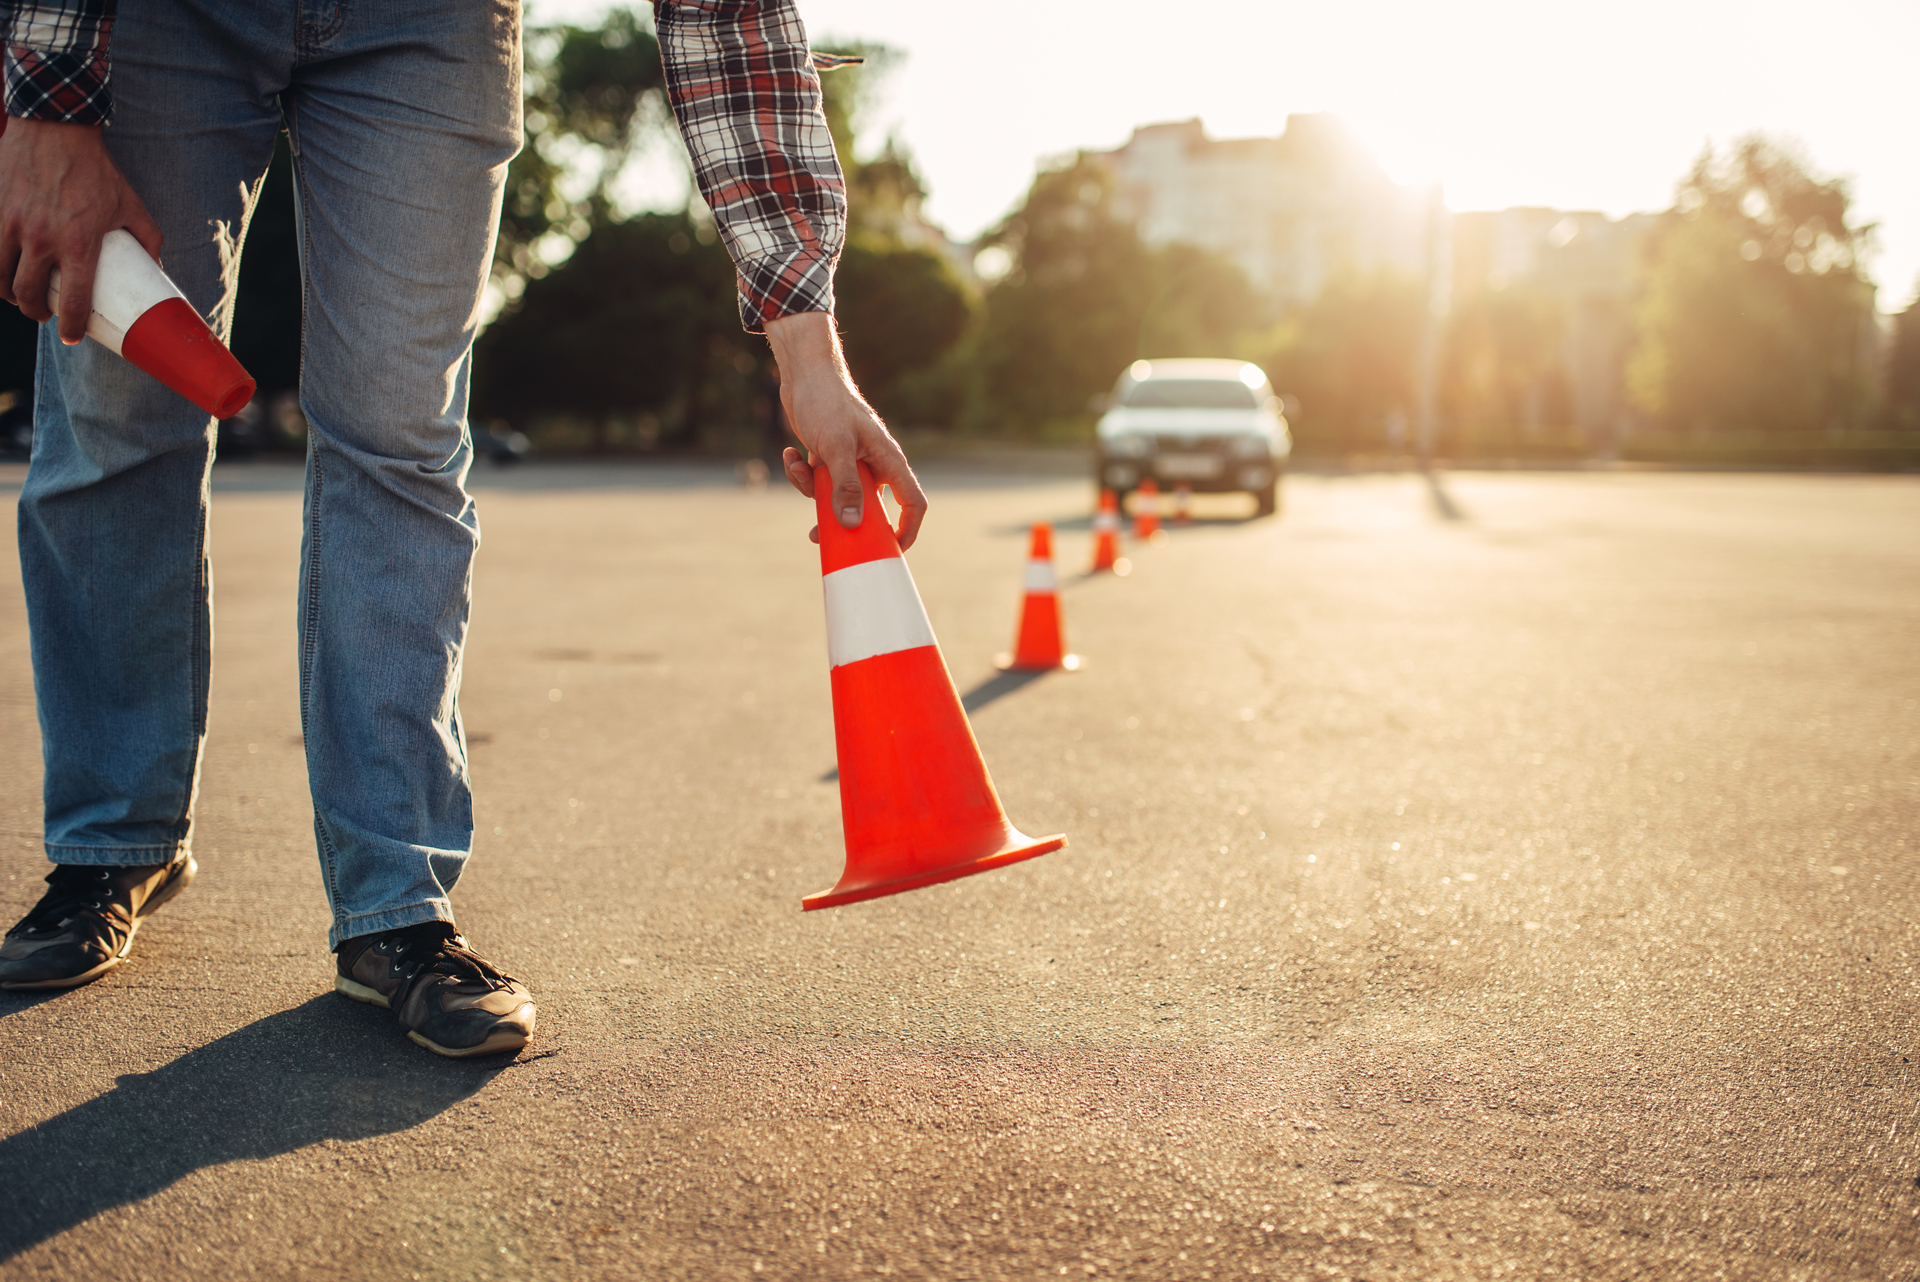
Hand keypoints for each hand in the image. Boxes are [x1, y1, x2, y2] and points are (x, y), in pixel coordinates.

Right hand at [0, 117, 163, 344]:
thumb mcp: (131, 204)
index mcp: (80, 244)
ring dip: (10, 295)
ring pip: (1, 278)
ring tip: (22, 297)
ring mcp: (13, 224)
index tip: (72, 336)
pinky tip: (4, 272)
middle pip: (29, 296)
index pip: (74, 302)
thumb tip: (157, 266)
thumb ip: (148, 238)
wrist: (55, 128)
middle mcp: (43, 239)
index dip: (72, 328)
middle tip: (45, 315)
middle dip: (37, 314)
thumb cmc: (96, 169)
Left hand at [764, 310, 927, 550]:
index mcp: (888, 460)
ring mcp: (851, 463)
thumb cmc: (827, 403)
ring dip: (813, 492)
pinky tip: (791, 454)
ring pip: (838, 498)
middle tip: (819, 534)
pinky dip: (802, 474)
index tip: (891, 551)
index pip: (913, 502)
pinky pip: (819, 483)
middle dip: (842, 520)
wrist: (805, 375)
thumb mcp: (835, 448)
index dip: (907, 530)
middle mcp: (874, 464)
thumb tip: (851, 525)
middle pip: (869, 508)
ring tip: (798, 467)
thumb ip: (845, 487)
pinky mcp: (830, 459)